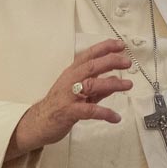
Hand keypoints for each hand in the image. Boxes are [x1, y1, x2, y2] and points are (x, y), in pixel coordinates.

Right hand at [6, 39, 132, 161]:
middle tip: (127, 62)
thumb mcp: (78, 91)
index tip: (120, 45)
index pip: (88, 55)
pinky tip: (115, 117)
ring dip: (111, 84)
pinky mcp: (69, 112)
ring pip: (91, 85)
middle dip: (110, 61)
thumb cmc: (58, 105)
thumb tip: (116, 80)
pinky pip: (89, 110)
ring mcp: (69, 96)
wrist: (38, 122)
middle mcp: (70, 81)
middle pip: (91, 66)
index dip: (104, 48)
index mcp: (72, 73)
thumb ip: (97, 87)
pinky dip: (104, 113)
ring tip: (127, 85)